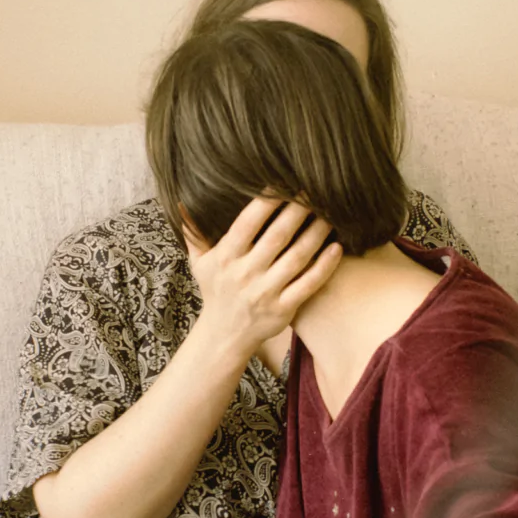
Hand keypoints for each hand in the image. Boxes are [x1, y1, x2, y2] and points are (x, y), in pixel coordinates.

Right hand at [184, 198, 341, 362]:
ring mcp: (265, 293)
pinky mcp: (283, 309)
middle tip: (317, 190)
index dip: (267, 200)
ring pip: (297, 257)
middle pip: (278, 236)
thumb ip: (194, 231)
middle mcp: (245, 274)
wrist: (224, 336)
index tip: (284, 181)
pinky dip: (324, 266)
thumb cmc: (215, 291)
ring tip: (331, 213)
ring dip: (316, 233)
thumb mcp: (199, 262)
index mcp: (225, 258)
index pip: (248, 222)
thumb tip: (181, 200)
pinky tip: (336, 247)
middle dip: (299, 210)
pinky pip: (308, 284)